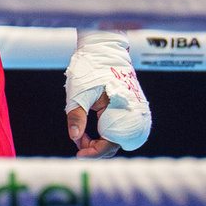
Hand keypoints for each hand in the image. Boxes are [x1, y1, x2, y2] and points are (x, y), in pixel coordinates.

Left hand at [66, 29, 151, 157]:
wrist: (103, 50)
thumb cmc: (91, 68)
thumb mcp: (79, 92)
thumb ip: (76, 116)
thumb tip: (74, 138)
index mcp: (122, 110)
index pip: (111, 143)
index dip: (94, 152)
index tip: (78, 155)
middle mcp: (132, 114)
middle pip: (114, 143)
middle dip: (95, 148)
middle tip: (77, 145)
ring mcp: (131, 112)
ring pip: (116, 137)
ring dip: (99, 142)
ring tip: (81, 137)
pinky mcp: (126, 110)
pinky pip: (117, 128)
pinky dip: (103, 133)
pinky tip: (88, 132)